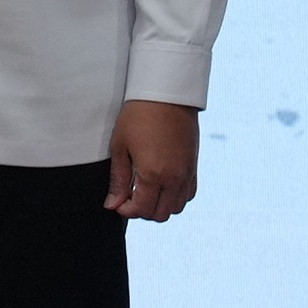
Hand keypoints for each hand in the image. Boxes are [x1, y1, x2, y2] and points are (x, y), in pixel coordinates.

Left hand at [107, 99, 199, 220]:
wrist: (166, 93)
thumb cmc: (138, 115)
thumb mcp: (121, 147)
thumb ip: (118, 180)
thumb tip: (113, 204)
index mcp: (153, 174)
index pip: (142, 210)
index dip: (127, 211)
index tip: (118, 202)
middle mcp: (174, 177)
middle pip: (160, 214)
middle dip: (142, 211)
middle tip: (130, 197)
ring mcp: (187, 172)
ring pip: (177, 207)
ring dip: (160, 206)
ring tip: (146, 191)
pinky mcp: (194, 166)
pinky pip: (189, 194)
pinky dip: (176, 197)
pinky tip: (162, 184)